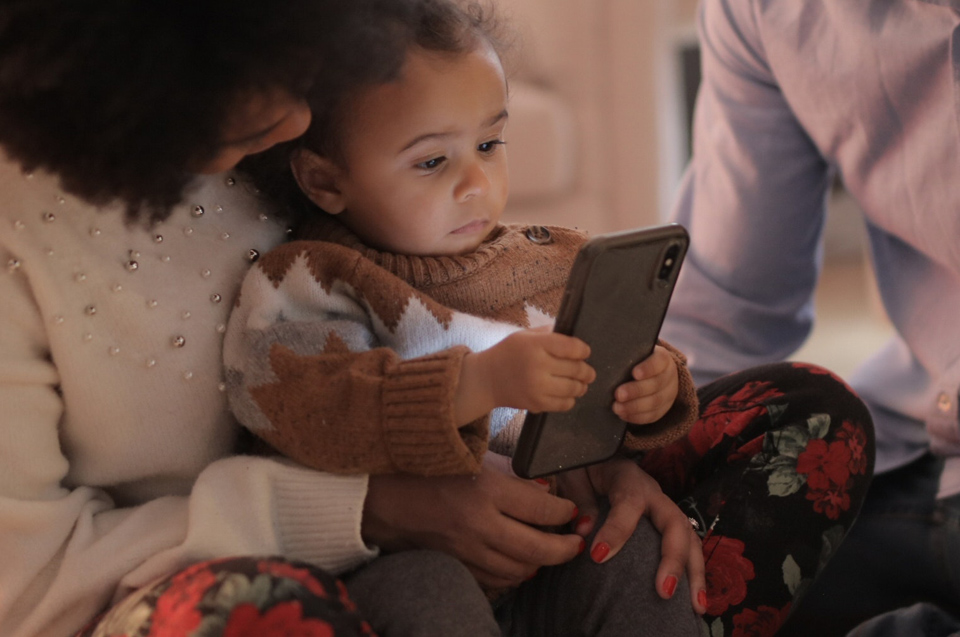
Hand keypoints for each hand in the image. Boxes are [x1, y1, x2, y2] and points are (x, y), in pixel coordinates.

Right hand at [361, 453, 583, 588]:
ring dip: (539, 565)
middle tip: (576, 544)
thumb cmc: (427, 469)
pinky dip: (512, 576)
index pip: (543, 510)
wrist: (380, 496)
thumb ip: (510, 479)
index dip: (566, 512)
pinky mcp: (455, 564)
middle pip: (537, 549)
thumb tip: (546, 494)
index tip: (573, 511)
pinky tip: (519, 565)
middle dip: (565, 549)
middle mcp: (479, 523)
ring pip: (518, 571)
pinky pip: (494, 580)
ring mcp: (466, 549)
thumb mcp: (472, 460)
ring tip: (550, 554)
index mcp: (486, 489)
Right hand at [455, 328, 595, 423]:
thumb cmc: (507, 353)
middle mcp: (538, 366)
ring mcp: (538, 387)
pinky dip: (570, 399)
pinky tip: (567, 394)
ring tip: (581, 383)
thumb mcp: (524, 335)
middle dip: (587, 370)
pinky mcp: (537, 404)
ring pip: (574, 388)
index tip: (585, 352)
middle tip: (588, 372)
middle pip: (577, 369)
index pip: (572, 347)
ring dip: (581, 386)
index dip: (584, 350)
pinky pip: (565, 404)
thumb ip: (548, 333)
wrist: (486, 380)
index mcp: (536, 345)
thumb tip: (573, 336)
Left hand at [557, 457, 706, 613]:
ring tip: (697, 607)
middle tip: (664, 592)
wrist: (598, 458)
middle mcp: (653, 494)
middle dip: (673, 559)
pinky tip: (694, 602)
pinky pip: (687, 548)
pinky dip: (693, 574)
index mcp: (628, 477)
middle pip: (674, 523)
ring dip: (695, 573)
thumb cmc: (586, 468)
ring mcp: (664, 510)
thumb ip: (580, 501)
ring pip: (689, 538)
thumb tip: (585, 532)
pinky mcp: (667, 526)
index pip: (628, 504)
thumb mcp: (575, 476)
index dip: (616, 530)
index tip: (598, 556)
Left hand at [612, 345, 677, 423]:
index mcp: (662, 359)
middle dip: (636, 390)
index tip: (634, 373)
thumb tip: (607, 360)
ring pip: (654, 402)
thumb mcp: (635, 355)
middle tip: (618, 394)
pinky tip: (623, 415)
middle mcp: (668, 377)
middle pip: (656, 384)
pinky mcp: (662, 409)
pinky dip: (636, 416)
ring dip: (634, 406)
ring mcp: (668, 395)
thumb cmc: (636, 362)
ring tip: (616, 407)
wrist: (653, 376)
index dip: (648, 368)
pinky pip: (651, 416)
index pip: (659, 361)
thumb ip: (626, 356)